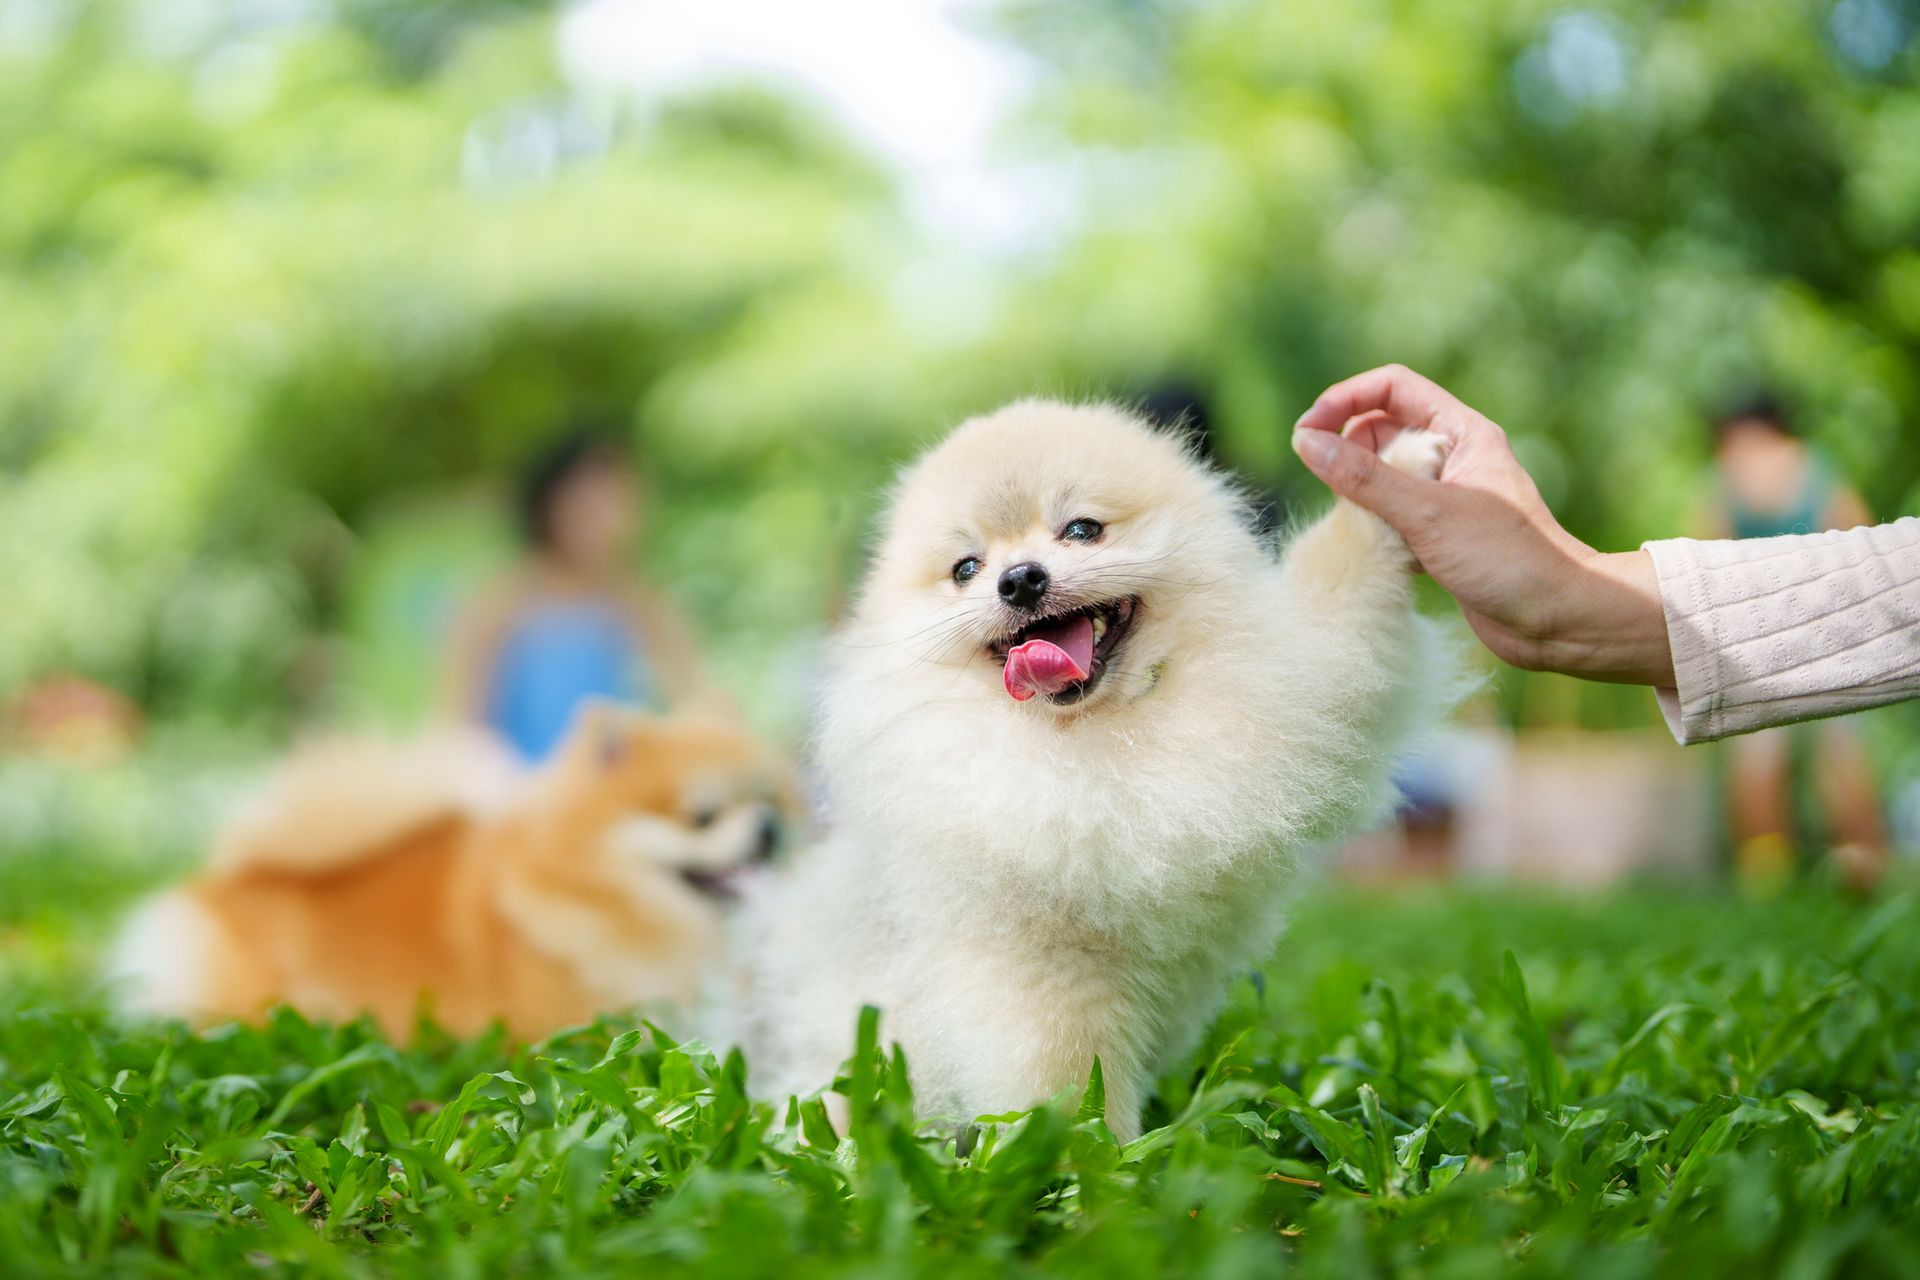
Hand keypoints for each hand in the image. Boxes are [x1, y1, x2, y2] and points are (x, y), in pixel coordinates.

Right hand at [1291, 365, 1675, 687]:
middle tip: (1325, 482)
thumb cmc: (1508, 560)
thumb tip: (1307, 443)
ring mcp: (1446, 497)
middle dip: (1347, 449)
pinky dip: (1373, 527)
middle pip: (1381, 429)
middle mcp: (1453, 458)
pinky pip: (1390, 516)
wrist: (1560, 620)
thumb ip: (1364, 478)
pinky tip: (1374, 551)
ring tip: (1353, 522)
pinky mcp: (1440, 537)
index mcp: (1461, 433)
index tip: (1309, 431)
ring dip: (1358, 493)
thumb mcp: (1428, 513)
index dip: (1346, 400)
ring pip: (1382, 476)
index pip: (1392, 388)